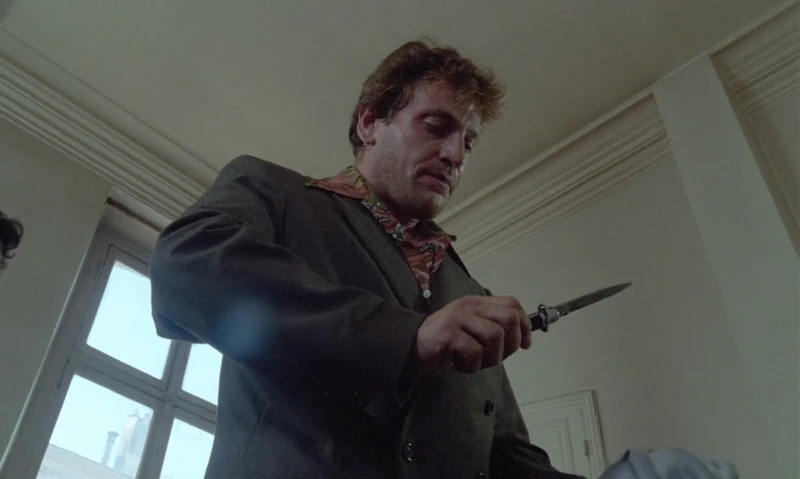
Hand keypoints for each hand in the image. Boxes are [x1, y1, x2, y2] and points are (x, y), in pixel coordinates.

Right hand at [411, 295, 531, 374]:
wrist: (411, 346)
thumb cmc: (446, 341)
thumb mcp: (471, 327)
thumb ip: (493, 326)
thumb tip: (524, 338)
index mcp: (478, 303)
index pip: (512, 304)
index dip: (525, 325)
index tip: (525, 344)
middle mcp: (470, 306)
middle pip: (509, 318)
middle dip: (511, 344)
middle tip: (498, 357)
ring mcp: (458, 318)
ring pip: (495, 336)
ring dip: (492, 358)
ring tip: (478, 363)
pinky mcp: (448, 334)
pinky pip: (474, 352)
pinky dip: (473, 366)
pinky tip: (462, 366)